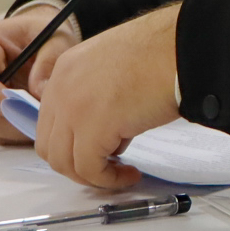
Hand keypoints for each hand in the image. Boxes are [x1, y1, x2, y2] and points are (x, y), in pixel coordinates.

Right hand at [0, 5, 82, 145]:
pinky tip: (32, 122)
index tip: (29, 107)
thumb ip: (49, 61)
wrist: (34, 39)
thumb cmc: (41, 34)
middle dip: (9, 120)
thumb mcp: (54, 38)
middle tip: (42, 121)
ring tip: (41, 121)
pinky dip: (12, 132)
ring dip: (13, 129)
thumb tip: (38, 94)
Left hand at [32, 3, 183, 189]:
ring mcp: (73, 109)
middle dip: (76, 164)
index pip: (50, 121)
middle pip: (49, 146)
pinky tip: (129, 174)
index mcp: (65, 70)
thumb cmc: (162, 55)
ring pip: (63, 163)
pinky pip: (89, 170)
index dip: (71, 143)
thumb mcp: (115, 67)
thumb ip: (98, 95)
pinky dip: (108, 180)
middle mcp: (61, 89)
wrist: (180, 50)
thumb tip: (108, 132)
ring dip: (92, 176)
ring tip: (121, 172)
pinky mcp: (92, 129)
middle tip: (106, 166)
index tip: (96, 151)